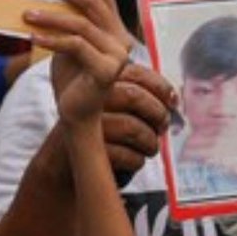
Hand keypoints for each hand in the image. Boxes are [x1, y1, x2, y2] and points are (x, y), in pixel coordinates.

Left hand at [25, 0, 137, 127]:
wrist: (76, 114)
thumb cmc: (71, 78)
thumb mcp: (67, 42)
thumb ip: (67, 20)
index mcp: (115, 28)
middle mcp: (120, 38)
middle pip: (93, 2)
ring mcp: (116, 55)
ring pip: (81, 23)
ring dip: (51, 14)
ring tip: (27, 12)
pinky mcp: (106, 70)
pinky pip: (75, 45)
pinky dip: (51, 38)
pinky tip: (33, 35)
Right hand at [97, 62, 176, 178]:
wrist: (63, 162)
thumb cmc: (98, 131)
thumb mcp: (112, 106)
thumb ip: (138, 95)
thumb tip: (173, 98)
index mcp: (99, 81)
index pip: (136, 74)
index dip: (161, 86)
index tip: (173, 102)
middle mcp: (90, 97)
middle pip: (135, 96)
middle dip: (158, 114)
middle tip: (163, 127)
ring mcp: (86, 124)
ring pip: (133, 127)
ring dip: (151, 141)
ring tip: (151, 147)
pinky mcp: (87, 151)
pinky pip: (126, 154)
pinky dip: (137, 160)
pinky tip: (135, 160)